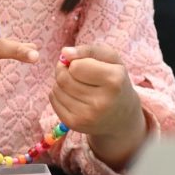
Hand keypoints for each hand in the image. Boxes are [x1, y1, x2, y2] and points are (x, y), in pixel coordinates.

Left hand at [49, 44, 146, 168]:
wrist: (121, 115)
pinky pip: (53, 100)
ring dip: (61, 82)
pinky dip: (58, 93)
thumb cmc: (115, 80)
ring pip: (56, 89)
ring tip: (76, 83)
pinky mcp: (74, 124)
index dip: (76, 62)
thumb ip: (88, 50)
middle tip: (75, 71)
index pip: (76, 66)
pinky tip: (72, 95)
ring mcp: (87, 116)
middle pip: (63, 78)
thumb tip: (64, 52)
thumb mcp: (110, 59)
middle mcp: (101, 103)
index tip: (85, 65)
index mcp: (114, 82)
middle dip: (65, 70)